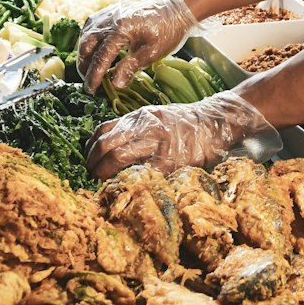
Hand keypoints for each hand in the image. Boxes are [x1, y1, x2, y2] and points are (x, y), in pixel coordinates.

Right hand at [78, 0, 198, 91]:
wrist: (175, 9)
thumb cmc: (167, 31)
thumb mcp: (152, 52)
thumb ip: (131, 67)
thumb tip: (115, 84)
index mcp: (121, 30)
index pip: (100, 57)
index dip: (94, 76)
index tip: (91, 90)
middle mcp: (109, 20)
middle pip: (86, 46)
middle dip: (84, 66)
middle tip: (89, 83)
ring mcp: (107, 14)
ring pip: (85, 36)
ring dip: (84, 55)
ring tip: (89, 71)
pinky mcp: (109, 13)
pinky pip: (90, 28)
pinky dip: (87, 41)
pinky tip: (92, 52)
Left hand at [86, 90, 280, 178]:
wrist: (215, 123)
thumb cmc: (184, 123)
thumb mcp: (155, 116)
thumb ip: (134, 127)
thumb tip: (107, 146)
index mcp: (139, 117)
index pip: (103, 131)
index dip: (90, 149)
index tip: (88, 160)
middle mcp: (143, 127)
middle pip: (105, 145)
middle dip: (92, 164)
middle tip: (91, 176)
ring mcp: (155, 144)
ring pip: (116, 158)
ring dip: (103, 174)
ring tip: (102, 185)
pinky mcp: (168, 161)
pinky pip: (139, 174)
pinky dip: (126, 181)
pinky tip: (123, 188)